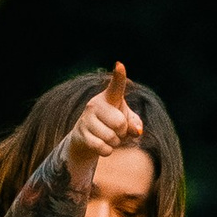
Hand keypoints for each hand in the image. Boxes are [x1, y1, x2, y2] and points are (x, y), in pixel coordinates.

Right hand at [67, 59, 143, 174]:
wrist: (86, 140)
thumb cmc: (111, 126)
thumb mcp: (127, 124)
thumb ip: (135, 125)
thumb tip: (136, 131)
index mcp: (110, 98)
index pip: (116, 86)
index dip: (119, 76)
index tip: (120, 65)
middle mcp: (95, 104)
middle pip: (119, 123)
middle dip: (122, 132)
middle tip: (115, 131)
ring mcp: (86, 119)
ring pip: (111, 138)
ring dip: (114, 143)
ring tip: (108, 138)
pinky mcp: (81, 134)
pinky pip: (103, 148)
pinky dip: (107, 151)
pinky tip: (101, 146)